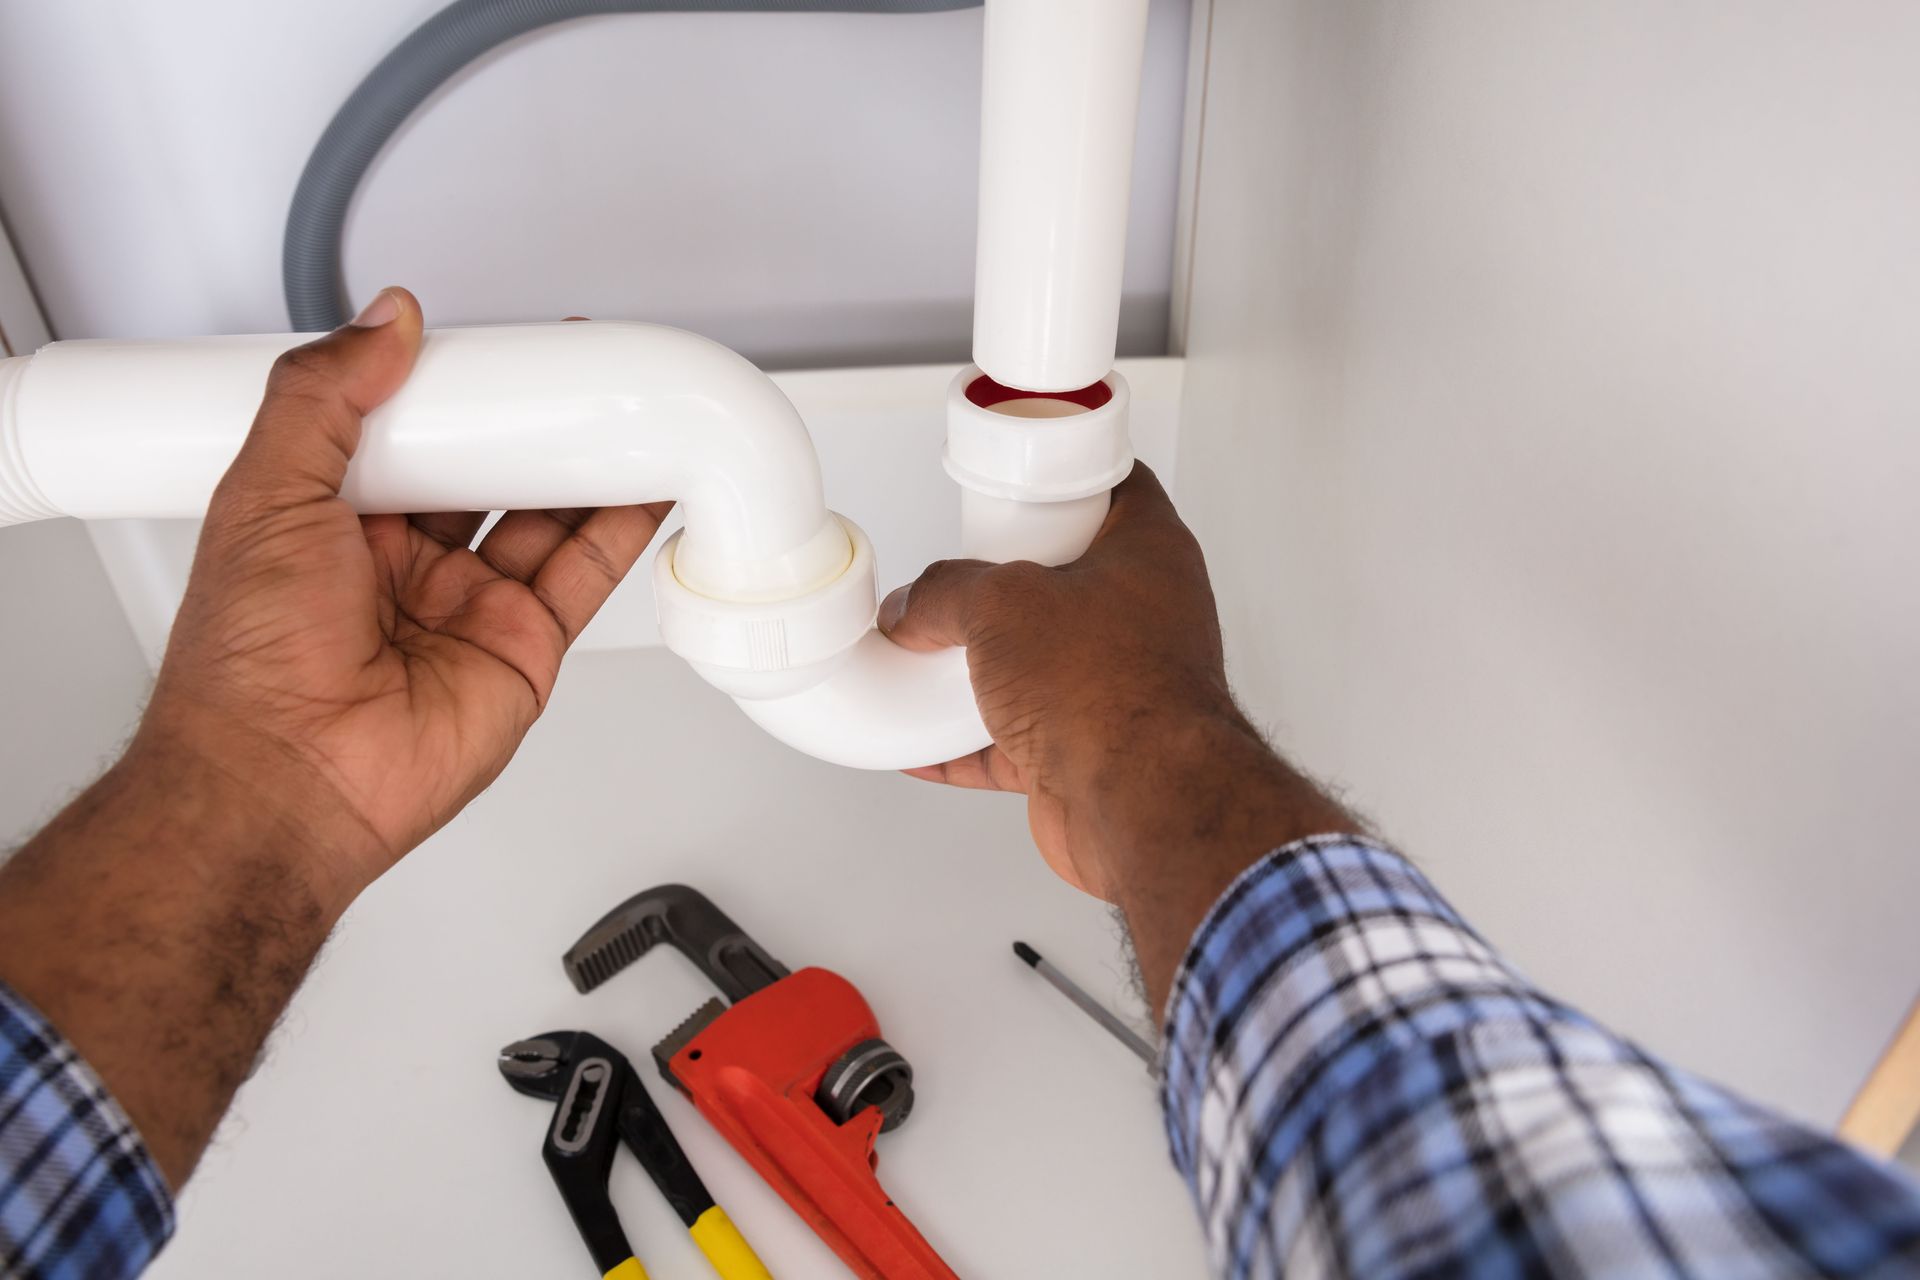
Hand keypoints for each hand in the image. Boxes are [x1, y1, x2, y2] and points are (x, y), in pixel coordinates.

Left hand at [138, 289, 667, 906]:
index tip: (493, 346)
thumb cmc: (248, 668)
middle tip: (572, 369)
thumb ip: (321, 397)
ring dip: (588, 463)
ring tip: (627, 408)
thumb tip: (382, 322)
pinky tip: (647, 481)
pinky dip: (623, 526)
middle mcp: (406, 563)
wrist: (285, 780)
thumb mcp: (263, 492)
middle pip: (490, 470)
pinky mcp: (523, 647)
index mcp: (334, 519)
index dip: (454, 388)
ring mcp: (470, 605)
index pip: (410, 431)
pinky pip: (584, 575)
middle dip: (532, 422)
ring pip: (547, 516)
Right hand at [880, 464, 1355, 1010]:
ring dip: (983, 667)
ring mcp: (1121, 684)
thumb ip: (946, 593)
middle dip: (1006, 585)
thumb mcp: (1001, 604)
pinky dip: (967, 743)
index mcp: (1150, 552)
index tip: (1020, 480)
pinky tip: (924, 745)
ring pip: (1041, 662)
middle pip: (1066, 580)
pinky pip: (1017, 738)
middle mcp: (1145, 615)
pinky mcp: (1092, 749)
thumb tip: (914, 606)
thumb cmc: (1115, 691)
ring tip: (929, 657)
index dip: (1065, 477)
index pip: (1114, 485)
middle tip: (961, 575)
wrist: (1140, 801)